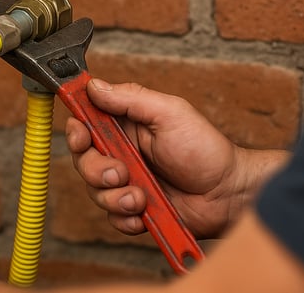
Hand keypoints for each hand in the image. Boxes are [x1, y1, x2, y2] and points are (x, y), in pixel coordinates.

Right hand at [66, 79, 278, 238]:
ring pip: (95, 191)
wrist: (228, 193)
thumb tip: (93, 85)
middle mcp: (120, 152)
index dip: (76, 130)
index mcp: (125, 125)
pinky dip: (125, 217)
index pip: (84, 123)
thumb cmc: (205, 149)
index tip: (81, 136)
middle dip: (96, 169)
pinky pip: (112, 217)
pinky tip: (143, 210)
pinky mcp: (133, 209)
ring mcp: (126, 182)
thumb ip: (130, 98)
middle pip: (82, 160)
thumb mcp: (169, 112)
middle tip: (120, 172)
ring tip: (141, 196)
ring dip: (115, 196)